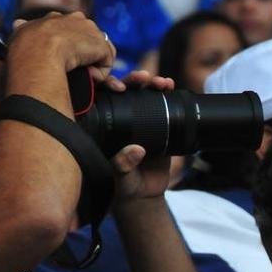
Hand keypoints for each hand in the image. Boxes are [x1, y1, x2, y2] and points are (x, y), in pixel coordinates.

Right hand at [8, 11, 115, 82]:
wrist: (40, 50)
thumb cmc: (26, 46)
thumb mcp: (20, 34)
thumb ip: (22, 28)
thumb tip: (18, 23)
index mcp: (56, 18)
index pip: (69, 29)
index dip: (69, 44)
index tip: (64, 54)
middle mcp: (76, 19)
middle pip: (88, 40)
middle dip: (86, 54)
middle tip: (75, 67)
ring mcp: (91, 31)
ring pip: (99, 53)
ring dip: (92, 66)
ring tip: (80, 75)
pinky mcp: (101, 45)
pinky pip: (105, 64)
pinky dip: (98, 74)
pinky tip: (87, 76)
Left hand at [108, 70, 175, 204]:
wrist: (144, 193)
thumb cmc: (123, 186)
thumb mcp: (119, 178)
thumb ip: (123, 165)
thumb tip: (136, 150)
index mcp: (103, 125)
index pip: (101, 98)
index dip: (108, 87)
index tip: (118, 88)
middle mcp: (119, 118)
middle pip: (123, 90)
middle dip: (133, 80)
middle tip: (143, 78)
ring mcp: (139, 120)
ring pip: (143, 94)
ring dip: (152, 83)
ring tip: (162, 82)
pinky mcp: (159, 124)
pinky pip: (163, 106)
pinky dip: (167, 94)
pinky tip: (170, 86)